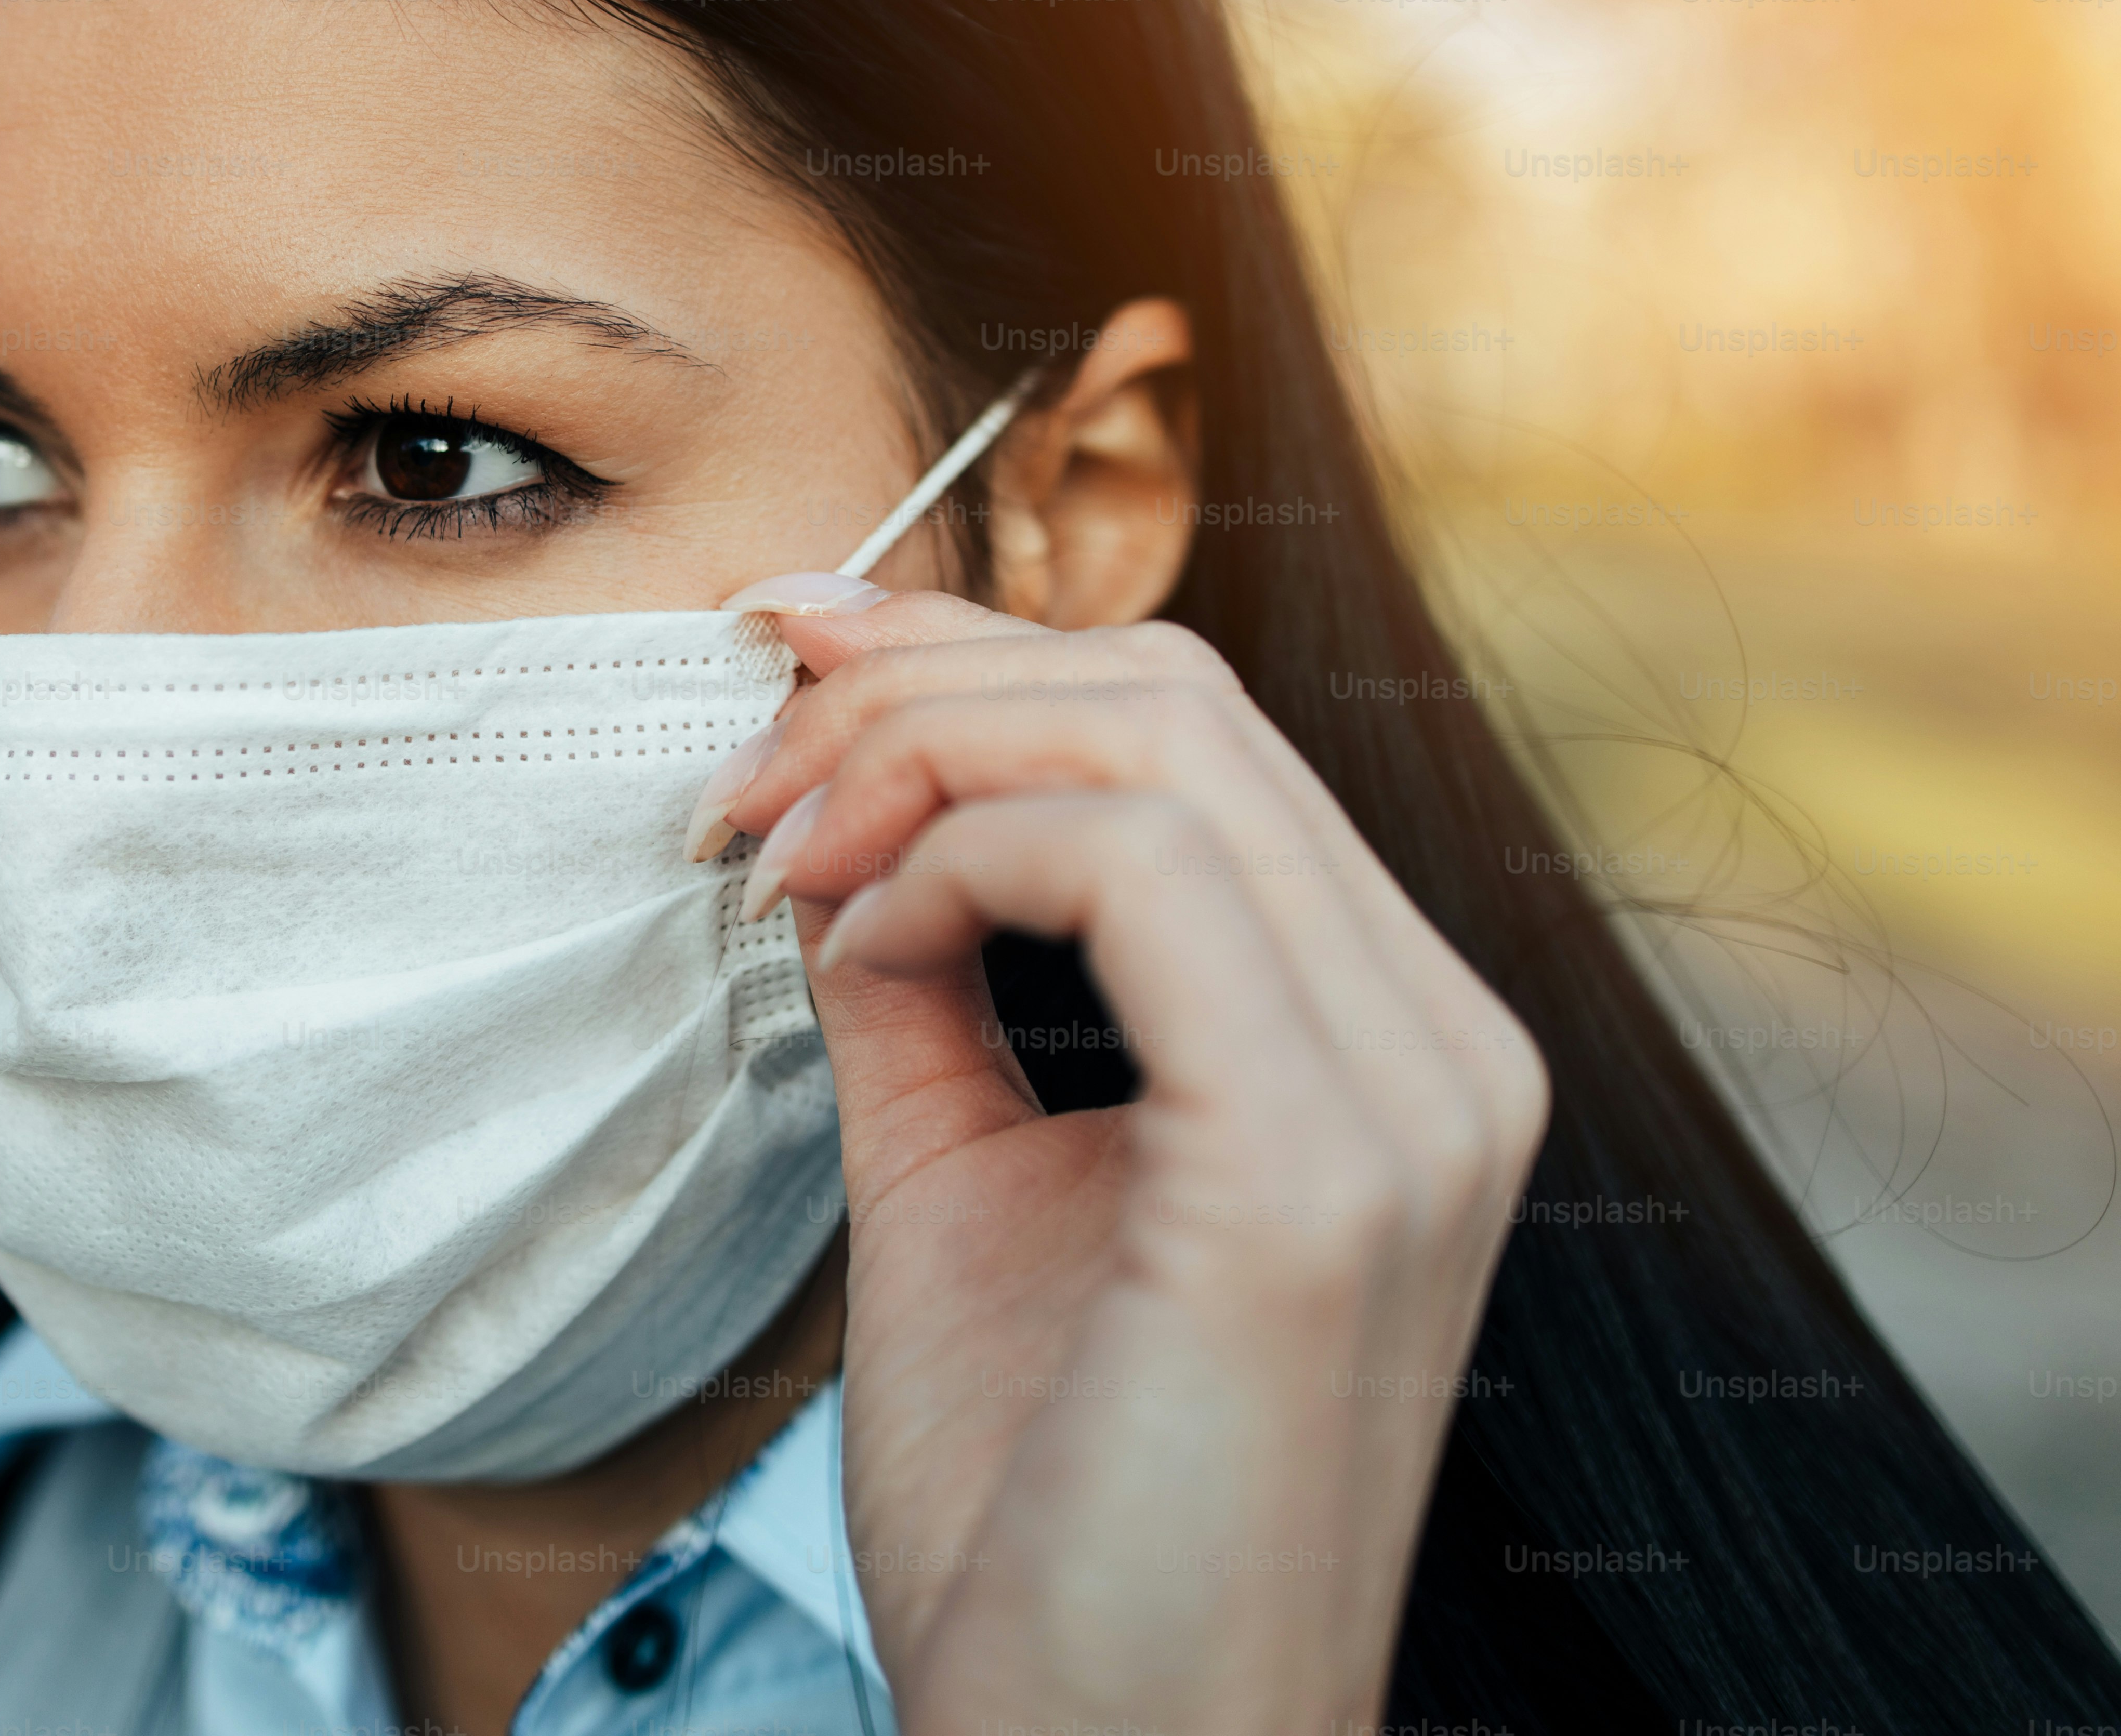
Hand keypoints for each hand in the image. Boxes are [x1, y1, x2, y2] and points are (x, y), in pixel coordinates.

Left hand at [697, 578, 1547, 1734]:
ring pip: (1160, 739)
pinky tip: (858, 947)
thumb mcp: (960, 1187)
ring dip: (915, 757)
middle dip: (920, 685)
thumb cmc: (1040, 1519)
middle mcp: (1436, 1046)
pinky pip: (1136, 868)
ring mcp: (1408, 1101)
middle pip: (1175, 696)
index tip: (782, 668)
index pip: (1189, 738)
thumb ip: (926, 999)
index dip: (970, 661)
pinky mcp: (1322, 1167)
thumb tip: (841, 840)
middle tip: (745, 771)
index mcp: (1375, 1045)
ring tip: (778, 860)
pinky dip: (957, 859)